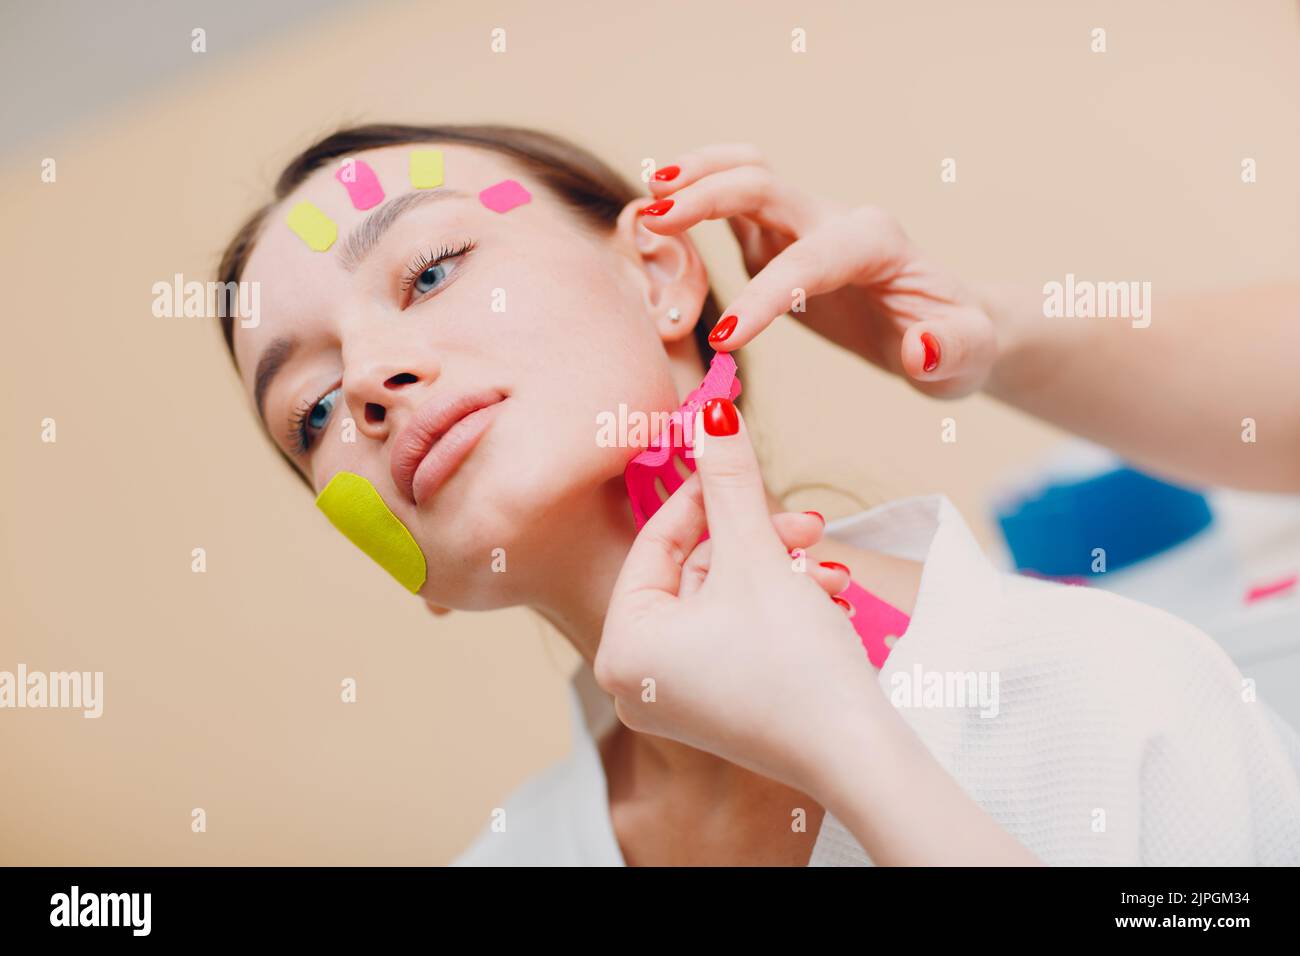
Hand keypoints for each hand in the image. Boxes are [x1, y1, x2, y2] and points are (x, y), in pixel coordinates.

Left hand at [594, 397, 887, 794]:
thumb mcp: (759, 557)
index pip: (656, 543)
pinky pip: (732, 636)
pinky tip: (825, 603)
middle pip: (694, 573)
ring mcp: (673, 700)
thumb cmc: (797, 665)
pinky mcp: (714, 710)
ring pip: (722, 602)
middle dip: (757, 542)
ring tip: (828, 575)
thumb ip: (730, 480)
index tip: (738, 459)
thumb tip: (712, 409)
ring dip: (778, 574)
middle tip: (807, 526)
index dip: (702, 494)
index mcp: (622, 647)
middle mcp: (634, 680)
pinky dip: (776, 611)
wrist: (859, 758)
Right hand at [643, 144, 996, 397]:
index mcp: (873, 243)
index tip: (725, 340)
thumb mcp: (968, 358)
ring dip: (693, 178)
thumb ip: (949, 351)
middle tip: (653, 221)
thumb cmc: (958, 345)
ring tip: (644, 202)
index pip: (806, 261)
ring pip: (741, 175)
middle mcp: (833, 221)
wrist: (948, 330)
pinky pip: (730, 208)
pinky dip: (691, 202)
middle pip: (762, 183)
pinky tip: (652, 220)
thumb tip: (919, 348)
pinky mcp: (778, 243)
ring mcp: (802, 227)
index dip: (764, 297)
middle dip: (708, 196)